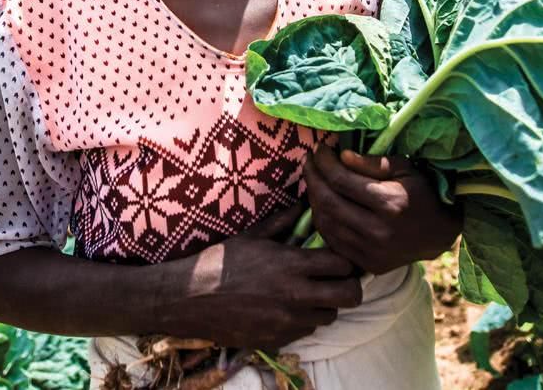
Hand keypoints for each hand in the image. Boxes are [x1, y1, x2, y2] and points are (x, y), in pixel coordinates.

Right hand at [153, 202, 362, 351]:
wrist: (192, 299)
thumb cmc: (222, 262)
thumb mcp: (253, 235)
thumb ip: (283, 221)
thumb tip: (303, 205)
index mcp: (292, 265)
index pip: (343, 265)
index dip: (346, 261)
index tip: (338, 259)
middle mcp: (297, 295)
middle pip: (349, 295)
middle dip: (349, 286)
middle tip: (337, 280)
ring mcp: (289, 320)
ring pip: (330, 316)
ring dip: (325, 304)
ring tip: (309, 293)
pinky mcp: (279, 338)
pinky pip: (306, 330)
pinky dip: (304, 320)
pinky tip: (288, 308)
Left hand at [304, 143, 463, 275]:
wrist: (437, 234)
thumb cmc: (421, 194)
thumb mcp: (404, 169)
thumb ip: (372, 163)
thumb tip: (341, 156)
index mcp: (389, 204)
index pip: (341, 181)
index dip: (324, 163)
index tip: (320, 150)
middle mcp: (378, 231)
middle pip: (328, 203)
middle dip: (313, 178)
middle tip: (310, 162)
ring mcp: (371, 252)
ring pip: (326, 224)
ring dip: (314, 199)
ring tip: (315, 181)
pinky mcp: (366, 264)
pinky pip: (332, 241)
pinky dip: (323, 221)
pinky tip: (323, 204)